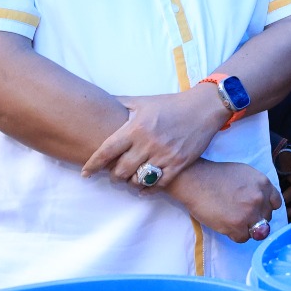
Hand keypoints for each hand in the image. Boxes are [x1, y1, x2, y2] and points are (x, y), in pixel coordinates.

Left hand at [82, 87, 228, 185]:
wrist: (204, 108)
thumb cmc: (171, 104)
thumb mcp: (143, 101)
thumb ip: (121, 103)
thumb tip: (100, 102)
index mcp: (136, 127)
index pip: (107, 150)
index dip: (93, 164)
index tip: (86, 173)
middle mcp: (148, 143)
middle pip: (121, 170)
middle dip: (113, 176)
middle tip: (113, 175)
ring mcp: (164, 155)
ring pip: (139, 179)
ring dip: (130, 182)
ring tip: (129, 180)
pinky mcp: (179, 163)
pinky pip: (159, 184)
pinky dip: (148, 189)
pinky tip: (143, 187)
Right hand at [166, 160, 281, 241]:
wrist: (196, 180)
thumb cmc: (217, 175)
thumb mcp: (245, 173)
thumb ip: (258, 188)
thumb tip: (264, 203)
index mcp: (264, 184)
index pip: (275, 204)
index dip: (265, 208)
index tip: (256, 209)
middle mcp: (260, 198)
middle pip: (267, 218)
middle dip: (256, 218)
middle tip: (240, 214)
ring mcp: (250, 213)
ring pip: (258, 231)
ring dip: (247, 228)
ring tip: (233, 221)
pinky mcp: (237, 225)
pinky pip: (243, 238)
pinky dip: (235, 235)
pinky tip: (226, 225)